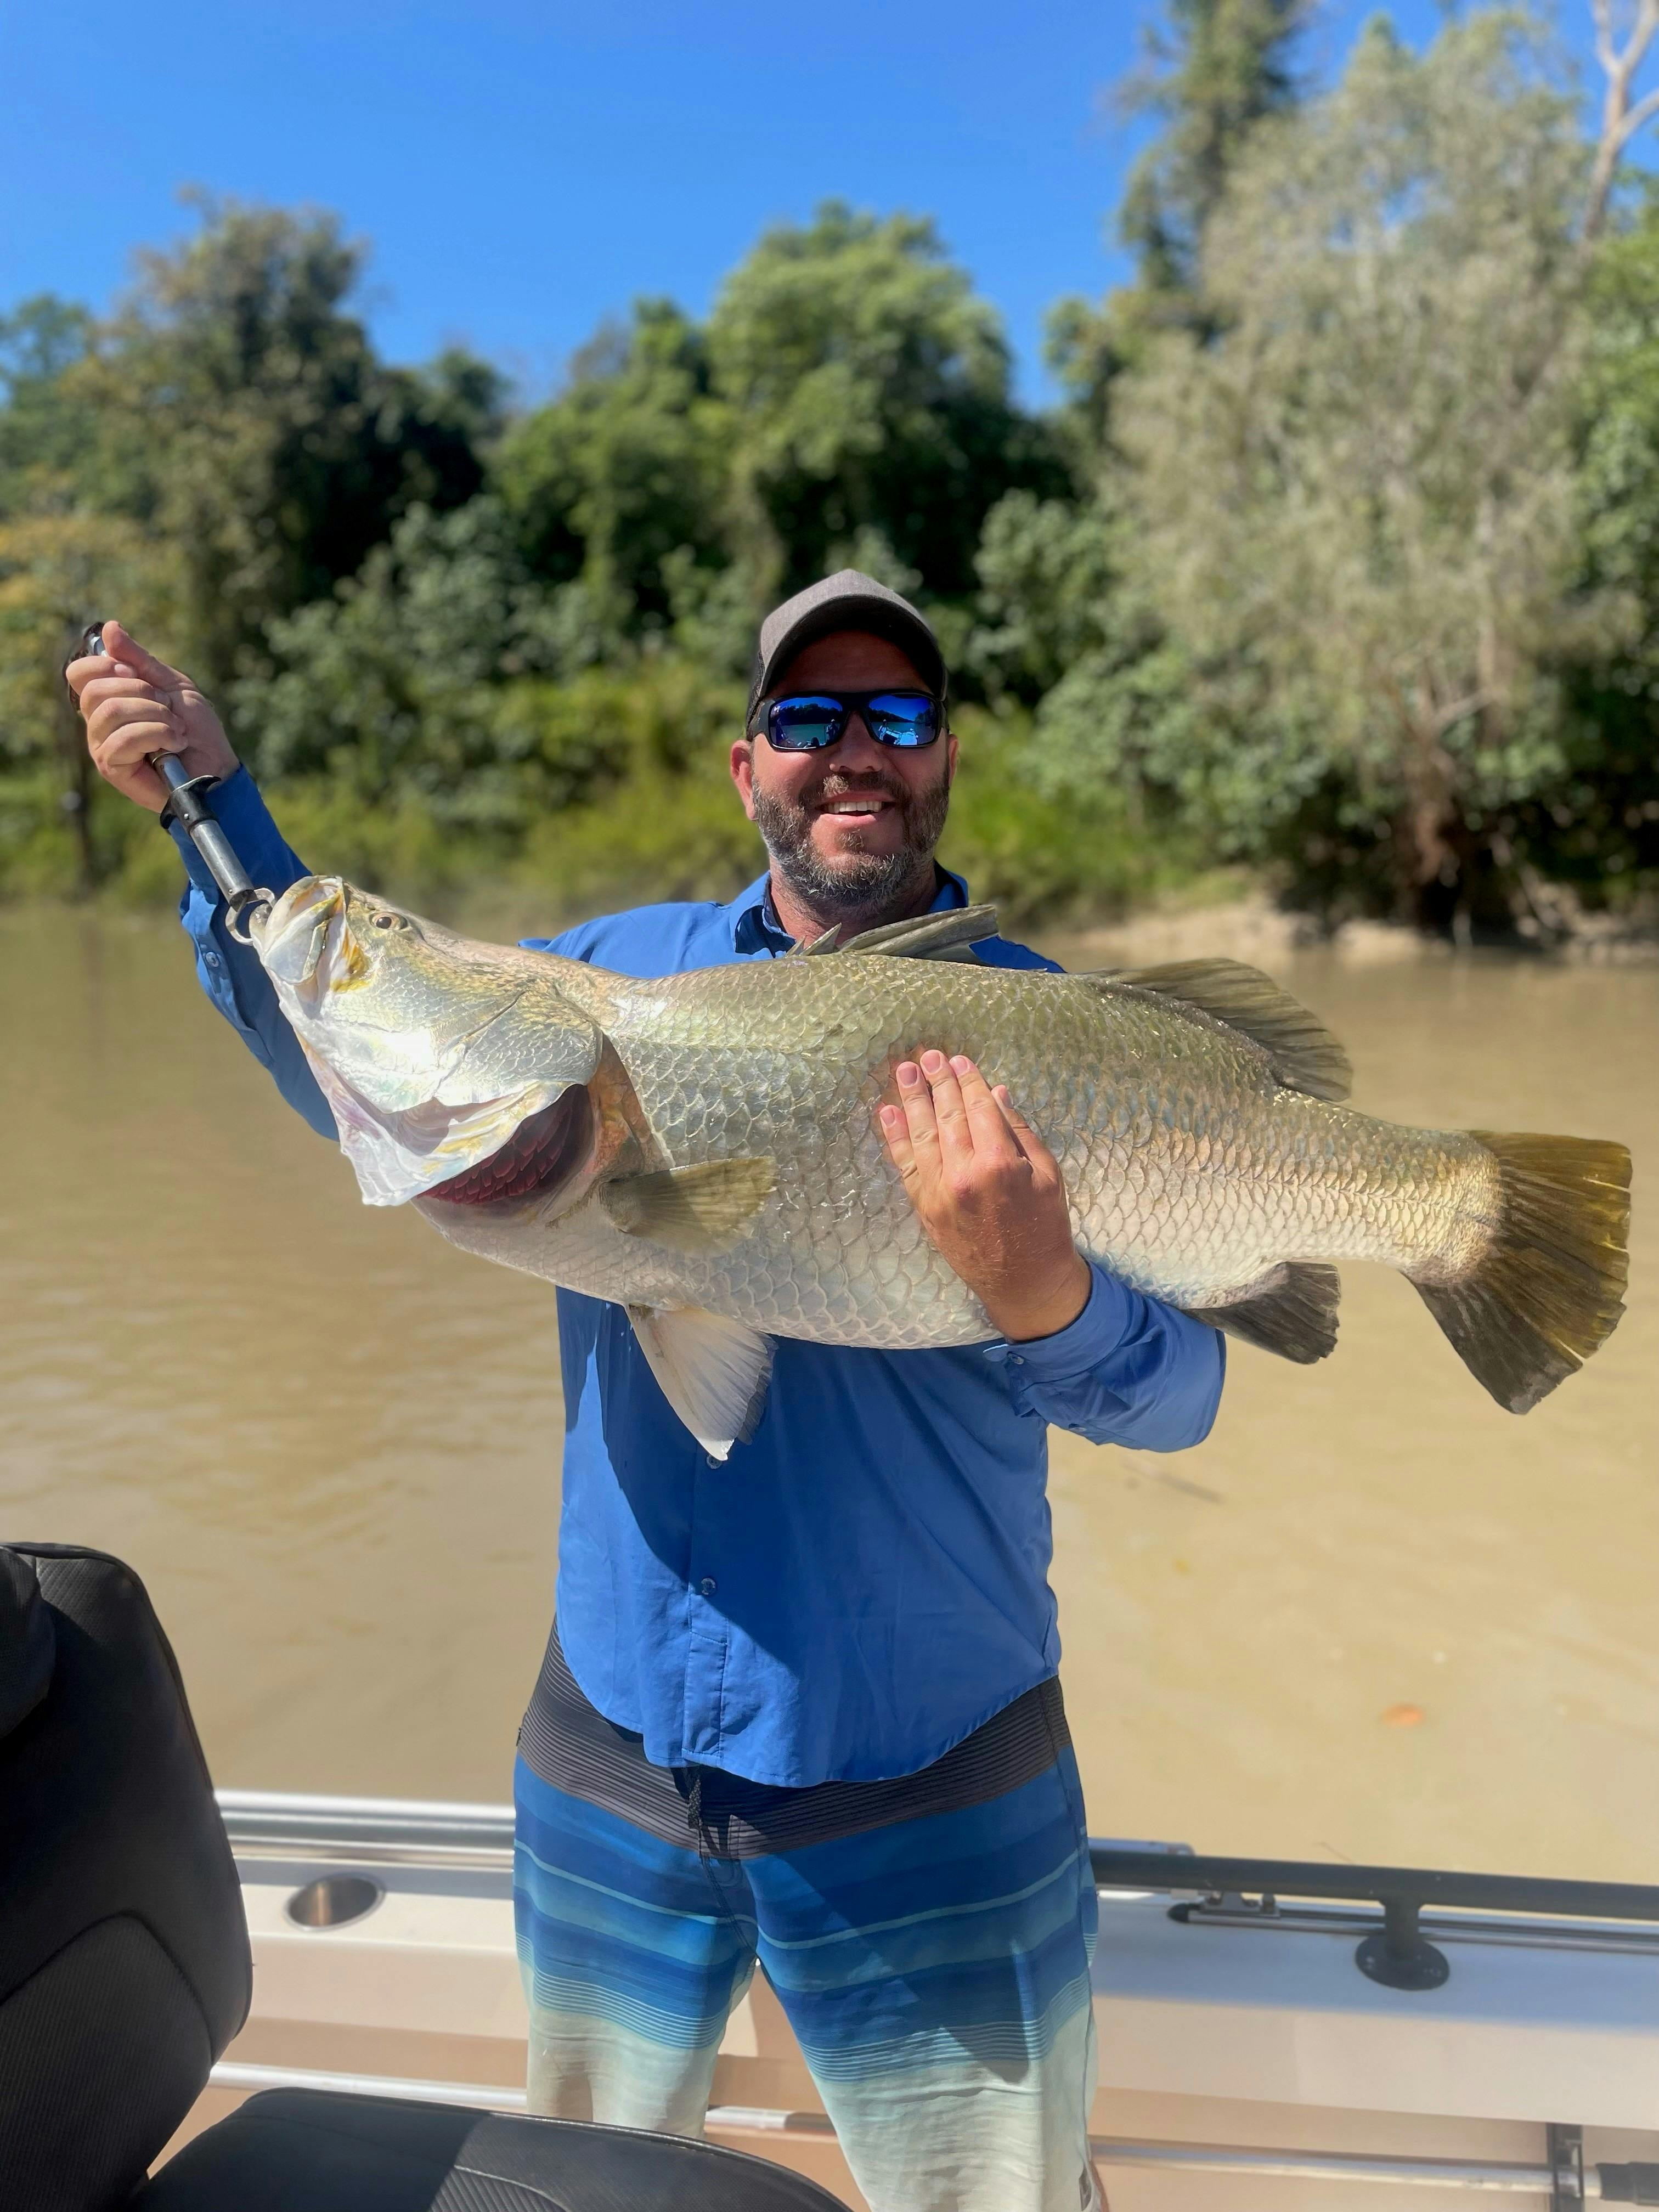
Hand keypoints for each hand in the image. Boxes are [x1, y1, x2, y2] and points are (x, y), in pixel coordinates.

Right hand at [66, 618, 238, 812]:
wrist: (216, 765)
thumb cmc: (196, 728)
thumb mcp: (171, 684)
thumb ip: (139, 659)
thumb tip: (109, 627)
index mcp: (108, 699)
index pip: (79, 673)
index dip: (104, 666)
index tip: (136, 673)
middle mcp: (98, 722)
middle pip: (94, 691)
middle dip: (141, 692)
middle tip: (168, 707)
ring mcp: (101, 745)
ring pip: (110, 713)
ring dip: (155, 715)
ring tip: (176, 729)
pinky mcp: (111, 767)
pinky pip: (122, 739)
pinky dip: (156, 735)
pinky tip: (173, 745)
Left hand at [879, 1050, 1091, 1342]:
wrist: (1025, 1282)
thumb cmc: (1045, 1227)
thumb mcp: (1048, 1176)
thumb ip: (1020, 1132)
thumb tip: (997, 1095)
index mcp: (1000, 1164)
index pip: (978, 1109)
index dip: (968, 1082)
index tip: (959, 1060)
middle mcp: (964, 1174)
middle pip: (947, 1116)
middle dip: (938, 1083)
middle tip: (928, 1056)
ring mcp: (939, 1192)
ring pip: (921, 1135)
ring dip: (912, 1100)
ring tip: (905, 1071)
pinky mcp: (925, 1208)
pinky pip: (905, 1165)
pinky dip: (895, 1138)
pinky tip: (889, 1112)